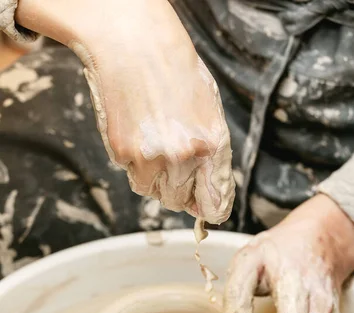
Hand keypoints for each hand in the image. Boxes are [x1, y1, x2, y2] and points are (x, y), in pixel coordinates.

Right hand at [16, 0, 234, 223]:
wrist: (133, 43)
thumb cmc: (175, 71)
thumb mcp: (209, 112)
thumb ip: (212, 155)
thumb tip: (205, 194)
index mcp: (211, 145)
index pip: (214, 203)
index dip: (210, 209)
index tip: (206, 210)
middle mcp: (183, 157)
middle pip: (180, 201)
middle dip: (179, 191)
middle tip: (173, 164)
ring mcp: (150, 157)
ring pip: (153, 192)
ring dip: (155, 179)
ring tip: (155, 144)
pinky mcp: (123, 152)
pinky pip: (133, 175)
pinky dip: (135, 162)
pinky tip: (138, 132)